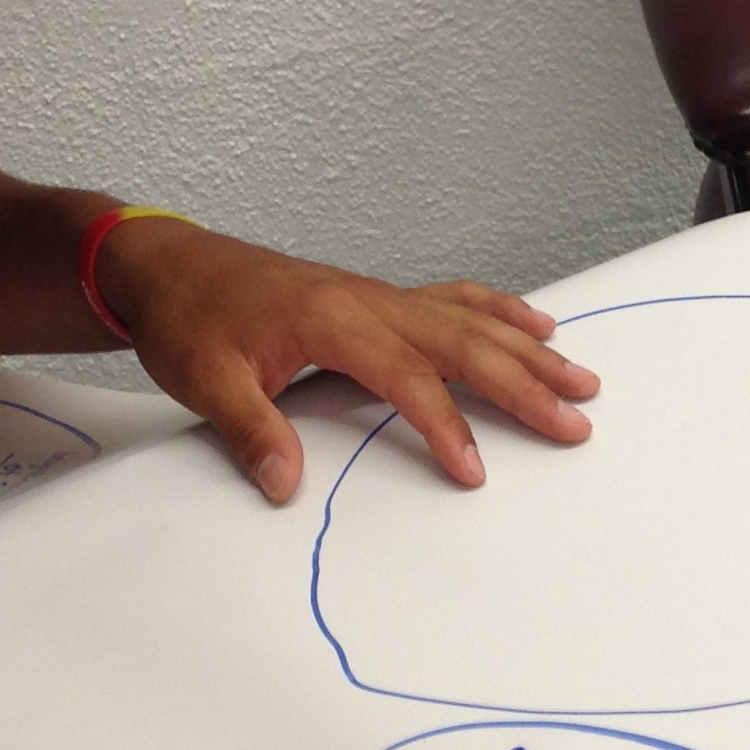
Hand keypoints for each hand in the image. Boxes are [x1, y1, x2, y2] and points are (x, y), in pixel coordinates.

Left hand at [96, 220, 598, 501]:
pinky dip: (498, 311)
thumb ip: (251, 432)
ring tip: (580, 375)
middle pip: (463, 342)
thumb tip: (284, 485)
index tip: (473, 470)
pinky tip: (532, 322)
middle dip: (524, 383)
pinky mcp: (376, 297)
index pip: (406, 378)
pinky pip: (453, 300)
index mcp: (332, 322)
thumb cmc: (188, 318)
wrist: (169, 264)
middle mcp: (368, 302)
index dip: (444, 425)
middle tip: (575, 419)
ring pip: (470, 319)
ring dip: (527, 348)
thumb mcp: (204, 381)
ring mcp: (377, 296)